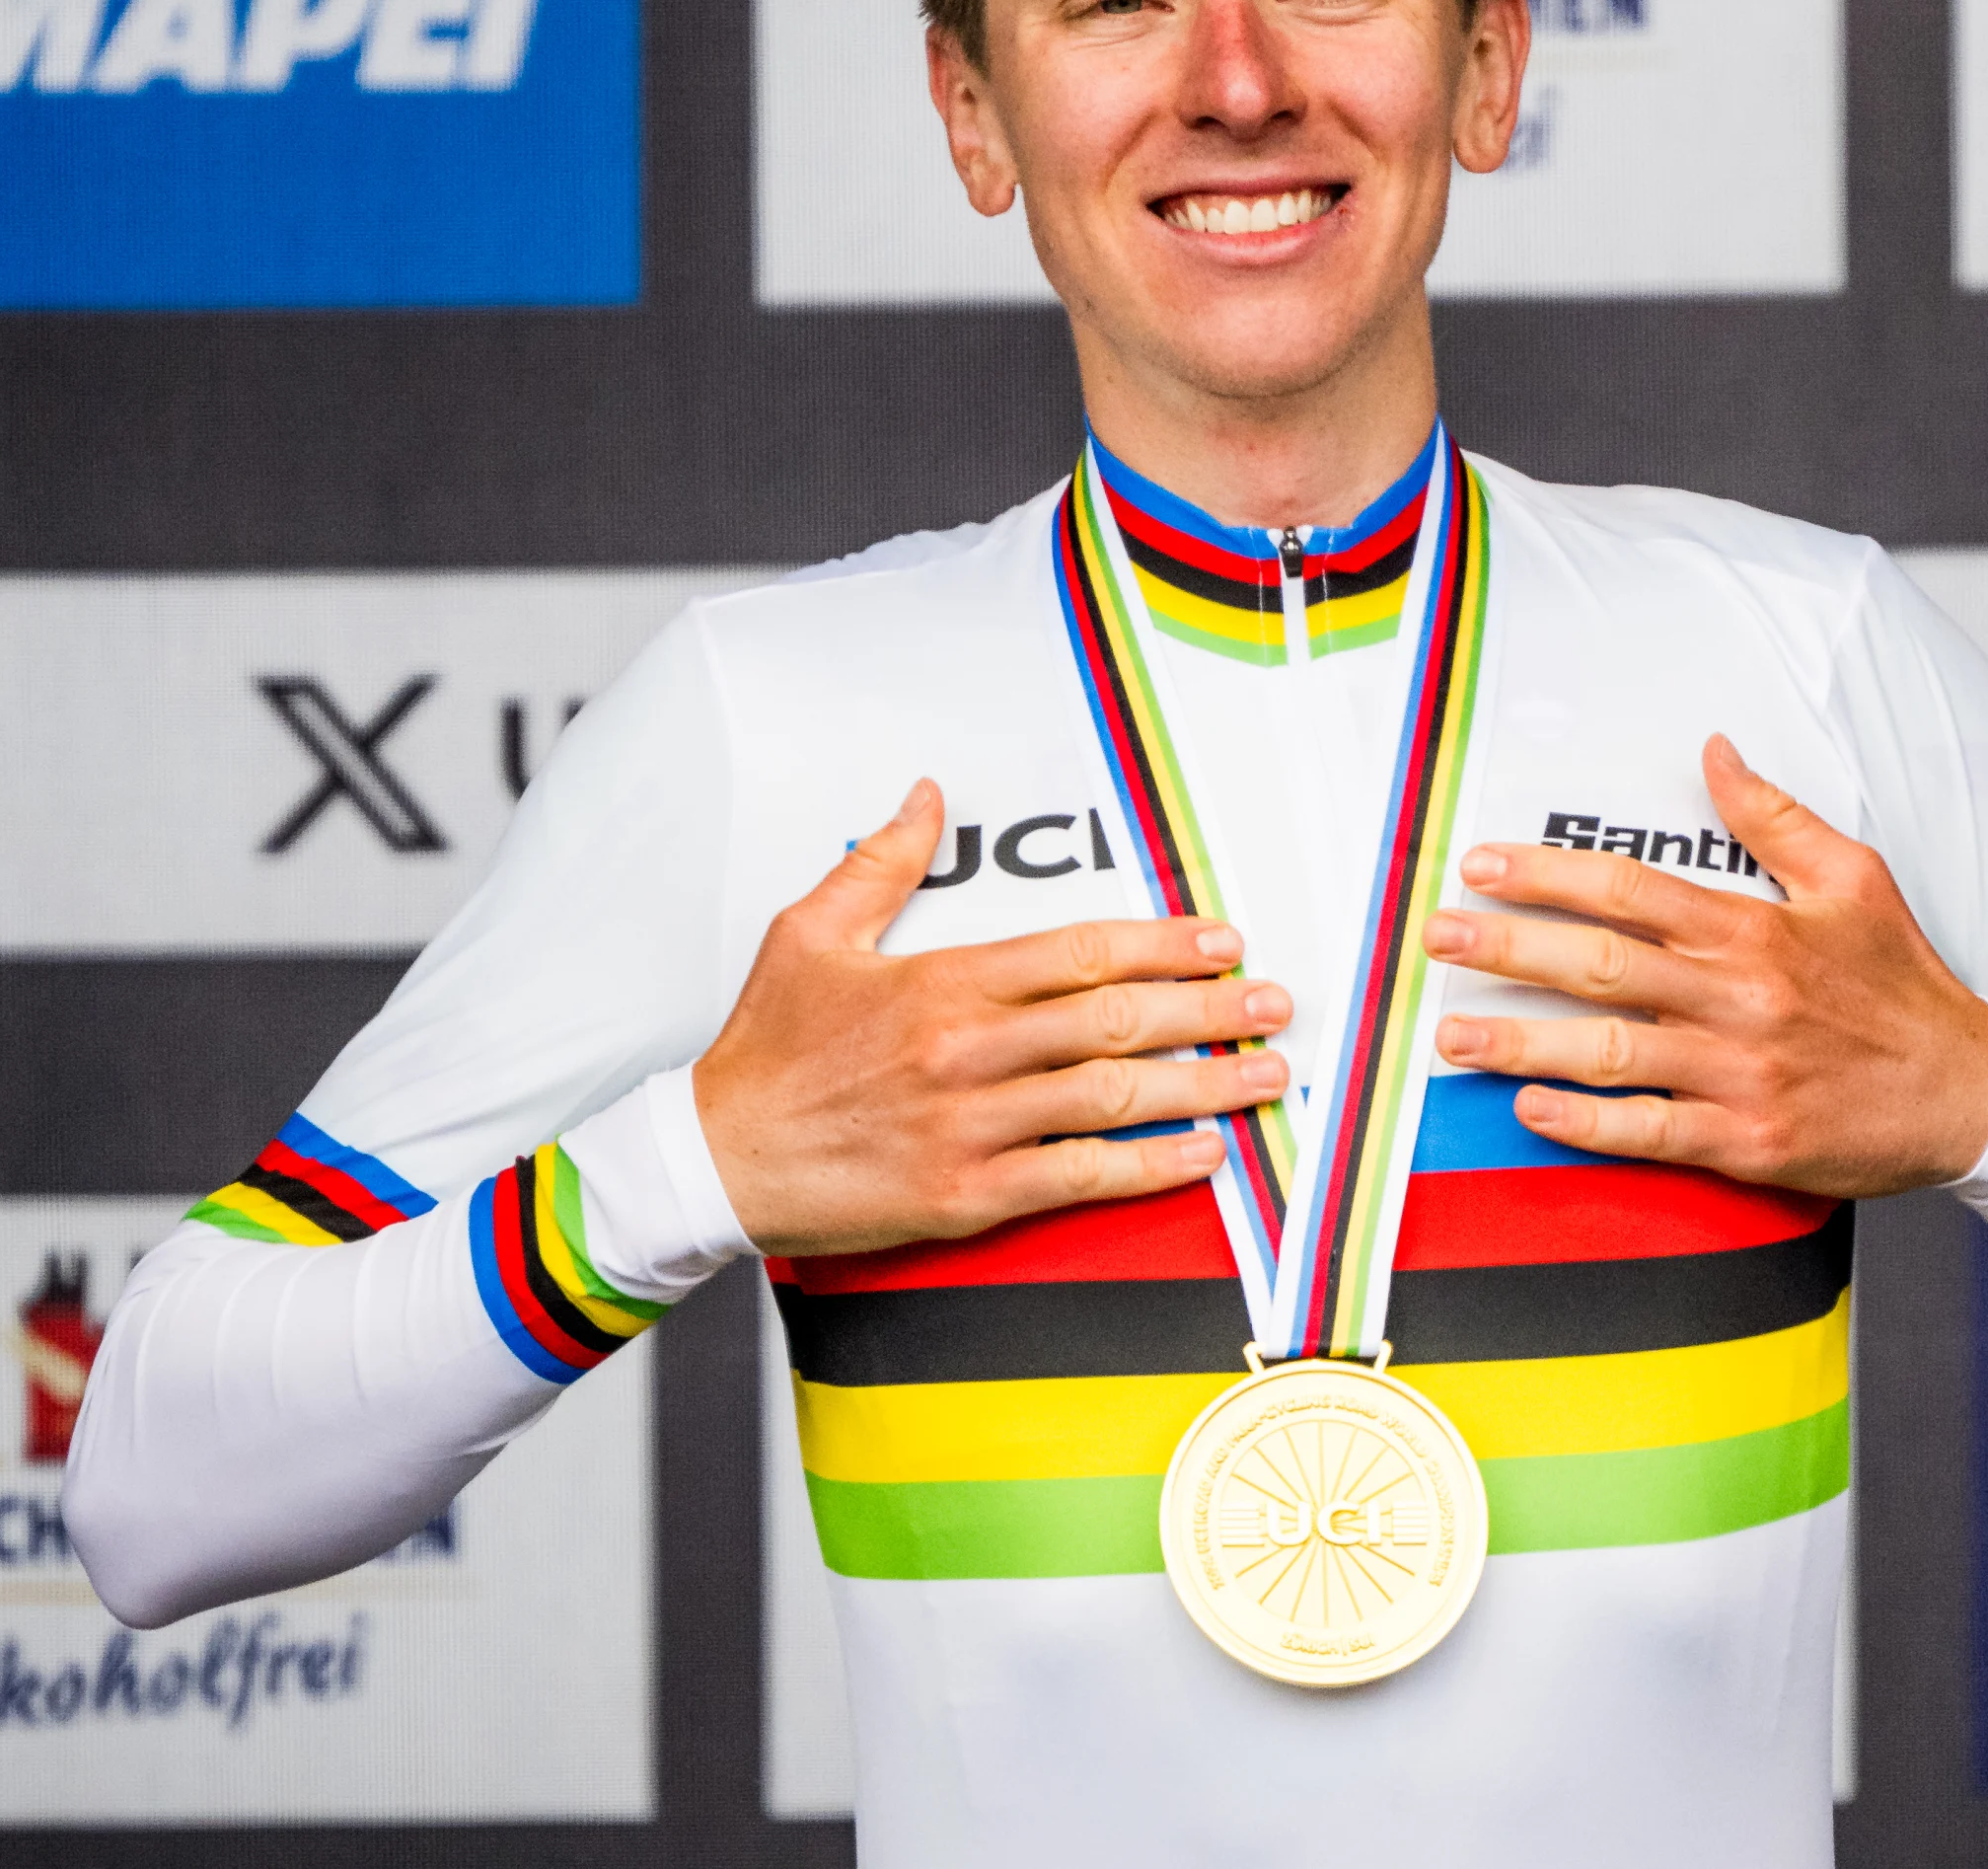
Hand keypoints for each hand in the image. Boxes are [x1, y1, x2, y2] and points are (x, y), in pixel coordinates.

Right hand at [691, 781, 1289, 1255]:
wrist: (714, 1160)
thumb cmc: (765, 1051)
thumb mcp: (809, 933)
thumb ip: (882, 863)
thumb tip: (927, 794)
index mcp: (942, 982)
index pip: (1079, 952)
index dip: (1162, 945)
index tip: (1220, 941)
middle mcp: (966, 1050)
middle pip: (1115, 1020)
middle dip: (1209, 1010)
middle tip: (1273, 1002)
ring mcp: (970, 1126)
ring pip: (1113, 1096)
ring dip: (1203, 1085)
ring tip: (1265, 1073)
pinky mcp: (966, 1195)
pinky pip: (1079, 1176)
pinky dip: (1150, 1166)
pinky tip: (1204, 1155)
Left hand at [1424, 736, 1987, 1196]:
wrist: (1971, 1095)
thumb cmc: (1905, 985)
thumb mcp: (1855, 879)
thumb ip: (1775, 817)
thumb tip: (1715, 750)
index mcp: (1755, 929)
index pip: (1629, 889)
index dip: (1547, 874)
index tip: (1484, 866)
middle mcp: (1739, 999)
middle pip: (1602, 964)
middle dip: (1509, 947)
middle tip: (1438, 938)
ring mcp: (1740, 1075)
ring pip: (1611, 1052)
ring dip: (1523, 1044)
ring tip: (1454, 1035)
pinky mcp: (1748, 1141)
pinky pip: (1651, 1132)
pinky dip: (1586, 1123)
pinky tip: (1532, 1111)